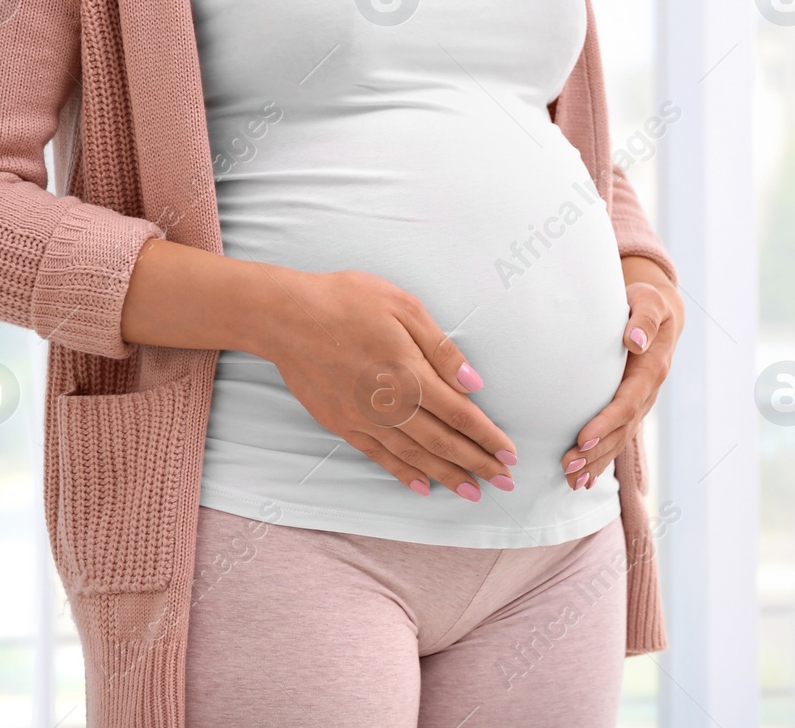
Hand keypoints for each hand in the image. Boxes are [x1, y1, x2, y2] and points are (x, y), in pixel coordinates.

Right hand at [257, 267, 519, 500]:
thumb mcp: (404, 308)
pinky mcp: (342, 424)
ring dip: (446, 476)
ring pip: (414, 456)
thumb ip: (441, 350)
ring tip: (472, 492)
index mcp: (410, 374)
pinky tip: (422, 486)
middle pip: (443, 442)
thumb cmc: (347, 302)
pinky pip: (379, 457)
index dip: (487, 437)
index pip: (460, 414)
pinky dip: (403, 474)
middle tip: (505, 483)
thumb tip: (474, 384)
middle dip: (477, 464)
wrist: (285, 317)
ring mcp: (364, 419)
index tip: (510, 454)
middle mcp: (390, 405)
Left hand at [561, 256, 682, 488]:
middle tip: (568, 466)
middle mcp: (647, 392)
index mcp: (651, 370)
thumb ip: (644, 318)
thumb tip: (635, 340)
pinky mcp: (629, 407)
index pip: (627, 402)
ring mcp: (639, 403)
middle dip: (596, 451)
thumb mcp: (649, 301)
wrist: (660, 312)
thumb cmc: (646, 302)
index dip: (606, 422)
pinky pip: (616, 438)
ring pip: (619, 439)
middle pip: (621, 429)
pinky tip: (584, 480)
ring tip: (572, 481)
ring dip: (596, 462)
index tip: (582, 438)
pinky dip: (601, 461)